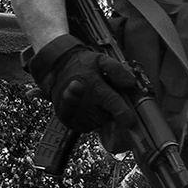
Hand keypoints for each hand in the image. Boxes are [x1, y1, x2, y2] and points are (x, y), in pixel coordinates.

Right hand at [28, 34, 145, 137]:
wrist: (57, 69)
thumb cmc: (82, 65)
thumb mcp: (100, 60)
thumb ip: (116, 70)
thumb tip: (130, 83)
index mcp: (93, 86)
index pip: (111, 102)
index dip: (122, 112)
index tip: (130, 121)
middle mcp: (83, 102)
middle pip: (107, 116)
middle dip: (111, 110)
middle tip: (105, 95)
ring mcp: (74, 113)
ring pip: (98, 122)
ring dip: (101, 114)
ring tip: (94, 99)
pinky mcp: (68, 121)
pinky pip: (87, 127)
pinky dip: (91, 120)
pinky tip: (88, 107)